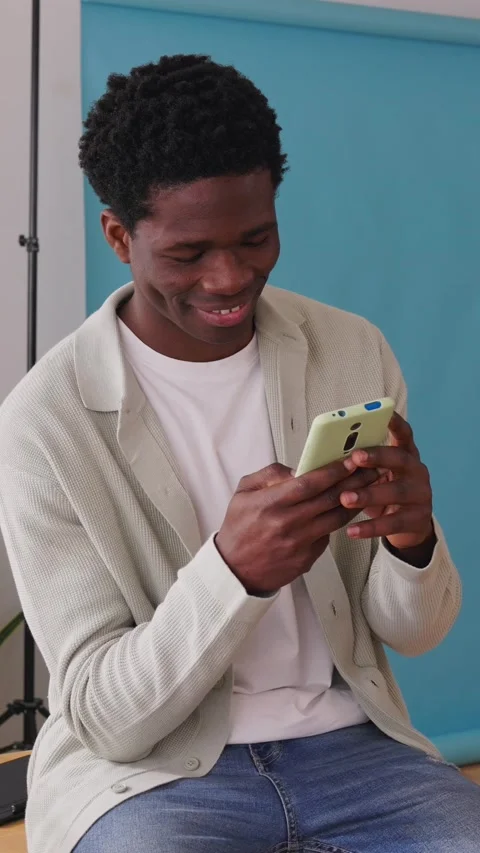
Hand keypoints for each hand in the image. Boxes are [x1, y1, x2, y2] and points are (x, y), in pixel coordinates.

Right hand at [215, 461, 377, 594]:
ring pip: (335, 519)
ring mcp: (299, 543)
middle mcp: (287, 523)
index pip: (310, 483)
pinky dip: (337, 522)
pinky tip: (346, 511)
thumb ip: (269, 475)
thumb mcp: (243, 492)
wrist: (234, 570)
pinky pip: (328, 536)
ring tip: (366, 489)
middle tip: (369, 470)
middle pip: (329, 499)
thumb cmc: (239, 528)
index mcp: (270, 503)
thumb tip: (298, 468)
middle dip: (353, 482)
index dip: (333, 471)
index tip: (350, 461)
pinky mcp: (306, 559)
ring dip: (354, 502)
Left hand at [339, 412, 433, 551]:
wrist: (408, 527)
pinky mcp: (418, 519)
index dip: (395, 423)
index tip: (384, 414)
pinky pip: (393, 523)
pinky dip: (371, 527)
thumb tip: (319, 461)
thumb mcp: (373, 476)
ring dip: (369, 494)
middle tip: (355, 457)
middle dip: (377, 456)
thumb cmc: (382, 493)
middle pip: (399, 458)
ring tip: (345, 499)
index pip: (404, 434)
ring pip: (396, 492)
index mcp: (405, 455)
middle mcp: (417, 470)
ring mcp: (421, 494)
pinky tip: (351, 531)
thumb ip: (357, 467)